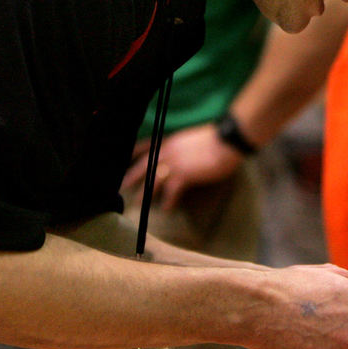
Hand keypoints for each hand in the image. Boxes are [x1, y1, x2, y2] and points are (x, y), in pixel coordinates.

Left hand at [120, 123, 243, 208]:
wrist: (226, 140)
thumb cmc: (214, 138)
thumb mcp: (190, 138)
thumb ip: (180, 147)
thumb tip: (178, 155)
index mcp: (169, 141)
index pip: (144, 145)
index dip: (132, 153)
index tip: (124, 160)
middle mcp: (167, 151)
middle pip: (143, 165)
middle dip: (131, 176)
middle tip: (121, 187)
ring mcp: (175, 163)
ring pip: (153, 180)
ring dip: (145, 193)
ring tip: (138, 203)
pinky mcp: (184, 175)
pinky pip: (171, 192)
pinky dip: (168, 202)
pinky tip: (166, 210)